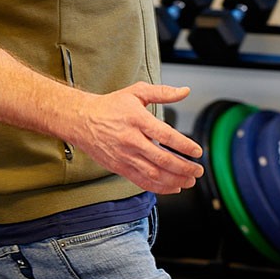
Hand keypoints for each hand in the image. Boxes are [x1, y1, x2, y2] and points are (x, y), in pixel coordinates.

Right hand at [69, 83, 204, 193]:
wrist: (81, 120)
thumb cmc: (111, 106)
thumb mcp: (137, 92)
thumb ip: (163, 92)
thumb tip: (185, 91)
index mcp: (138, 120)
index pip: (165, 136)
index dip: (184, 145)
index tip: (198, 151)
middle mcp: (131, 140)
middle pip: (161, 159)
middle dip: (184, 167)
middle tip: (198, 170)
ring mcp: (124, 156)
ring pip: (153, 174)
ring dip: (174, 180)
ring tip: (190, 181)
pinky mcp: (119, 167)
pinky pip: (141, 181)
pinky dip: (158, 187)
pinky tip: (173, 187)